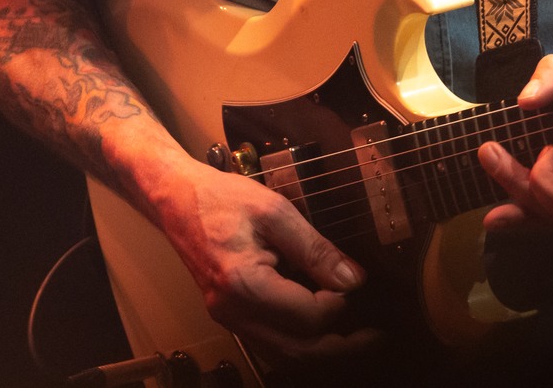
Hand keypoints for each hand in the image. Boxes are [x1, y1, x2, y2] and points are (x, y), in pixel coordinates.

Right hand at [148, 159, 380, 360]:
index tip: (358, 284)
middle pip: (298, 349)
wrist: (176, 199)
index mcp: (244, 284)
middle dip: (342, 346)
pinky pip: (270, 342)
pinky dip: (300, 341)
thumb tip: (352, 279)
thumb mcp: (276, 212)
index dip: (341, 304)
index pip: (308, 316)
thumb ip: (316, 249)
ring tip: (357, 338)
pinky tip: (322, 327)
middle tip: (377, 336)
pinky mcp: (230, 314)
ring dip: (322, 349)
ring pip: (283, 353)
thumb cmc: (221, 198)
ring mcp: (229, 317)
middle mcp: (233, 312)